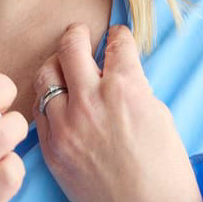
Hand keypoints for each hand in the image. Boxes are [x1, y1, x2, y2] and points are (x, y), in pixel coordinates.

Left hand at [33, 24, 202, 201]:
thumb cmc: (163, 167)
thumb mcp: (157, 113)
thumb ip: (133, 86)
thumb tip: (116, 71)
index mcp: (126, 87)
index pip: (116, 42)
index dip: (119, 35)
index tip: (117, 35)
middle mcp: (92, 100)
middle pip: (71, 45)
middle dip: (77, 34)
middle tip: (80, 34)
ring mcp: (67, 124)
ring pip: (46, 73)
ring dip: (57, 64)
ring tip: (64, 66)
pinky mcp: (52, 147)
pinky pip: (39, 109)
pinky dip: (48, 99)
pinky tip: (57, 99)